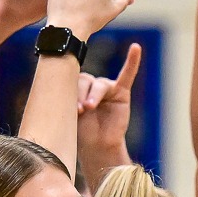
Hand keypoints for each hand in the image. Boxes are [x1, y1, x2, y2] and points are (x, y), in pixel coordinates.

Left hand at [77, 43, 142, 157]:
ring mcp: (107, 87)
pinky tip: (135, 48)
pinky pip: (127, 74)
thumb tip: (61, 89)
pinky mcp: (122, 92)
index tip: (71, 109)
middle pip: (85, 80)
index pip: (72, 81)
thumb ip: (68, 101)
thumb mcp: (70, 115)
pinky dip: (132, 61)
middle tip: (81, 111)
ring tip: (90, 108)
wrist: (97, 148)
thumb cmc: (81, 133)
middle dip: (81, 94)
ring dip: (94, 95)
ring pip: (100, 85)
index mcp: (75, 87)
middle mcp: (91, 84)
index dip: (71, 92)